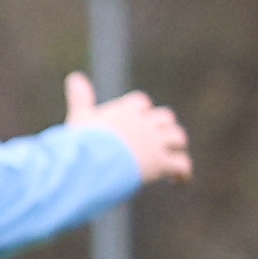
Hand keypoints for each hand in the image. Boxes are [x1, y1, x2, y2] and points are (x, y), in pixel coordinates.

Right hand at [64, 71, 190, 184]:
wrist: (91, 161)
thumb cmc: (82, 141)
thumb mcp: (79, 117)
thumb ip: (80, 98)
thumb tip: (74, 76)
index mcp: (125, 112)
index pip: (140, 103)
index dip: (141, 111)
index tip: (138, 119)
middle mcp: (145, 124)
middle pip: (165, 118)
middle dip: (164, 127)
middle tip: (160, 140)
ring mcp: (155, 143)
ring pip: (178, 138)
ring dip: (177, 146)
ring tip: (172, 159)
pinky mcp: (161, 163)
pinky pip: (182, 165)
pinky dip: (183, 173)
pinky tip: (178, 182)